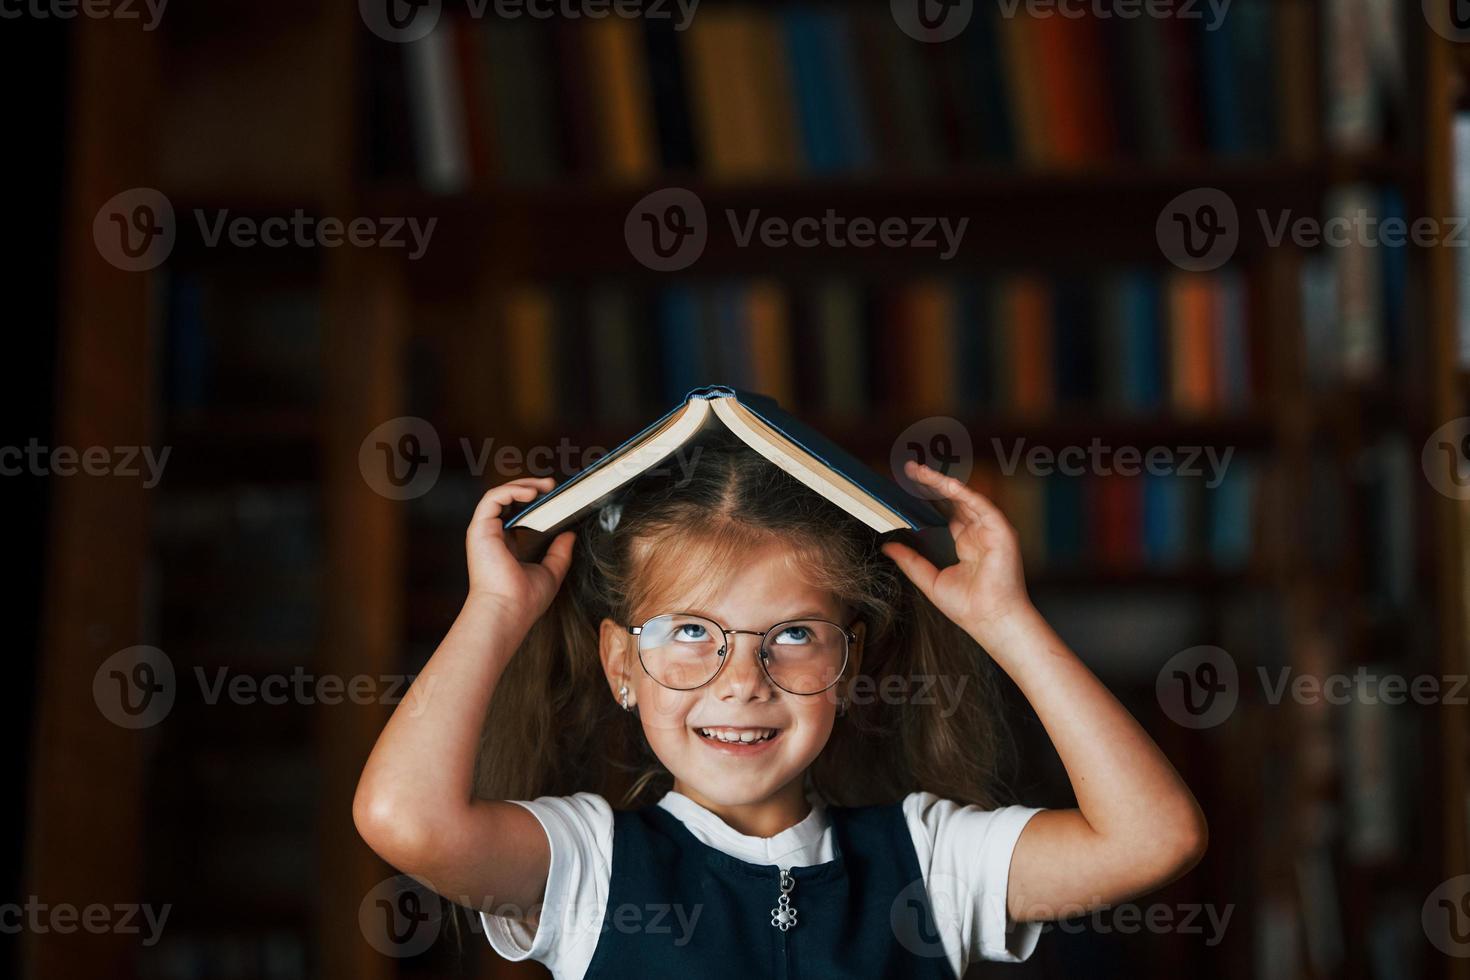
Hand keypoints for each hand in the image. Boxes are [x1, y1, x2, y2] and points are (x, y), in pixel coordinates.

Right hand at [465, 476, 574, 626]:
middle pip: (508, 500)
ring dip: (523, 485)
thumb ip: (559, 552)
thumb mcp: (550, 571)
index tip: (554, 496)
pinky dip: (511, 490)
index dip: (534, 501)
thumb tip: (569, 534)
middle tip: (552, 486)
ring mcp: (484, 531)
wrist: (509, 611)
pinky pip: (492, 498)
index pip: (516, 513)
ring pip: (499, 495)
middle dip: (530, 487)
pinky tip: (531, 493)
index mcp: (505, 545)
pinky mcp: (480, 528)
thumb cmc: (524, 600)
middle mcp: (492, 536)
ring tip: (545, 486)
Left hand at [880, 460, 1032, 644]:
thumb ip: (910, 561)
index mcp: (966, 544)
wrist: (990, 621)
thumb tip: (888, 546)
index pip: (946, 512)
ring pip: (965, 498)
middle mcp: (980, 533)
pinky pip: (981, 505)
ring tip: (920, 472)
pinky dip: (964, 493)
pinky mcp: (1002, 531)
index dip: (927, 498)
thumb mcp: (930, 580)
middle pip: (954, 501)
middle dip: (931, 484)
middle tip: (909, 470)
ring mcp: (992, 531)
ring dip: (942, 483)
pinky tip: (945, 484)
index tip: (906, 486)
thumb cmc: (968, 608)